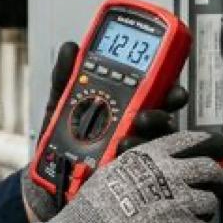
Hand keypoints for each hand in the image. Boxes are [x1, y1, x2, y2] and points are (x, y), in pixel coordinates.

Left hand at [20, 40, 191, 222]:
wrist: (49, 169)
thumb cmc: (64, 132)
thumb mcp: (60, 100)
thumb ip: (65, 75)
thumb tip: (71, 47)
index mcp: (128, 103)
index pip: (158, 93)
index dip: (171, 88)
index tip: (172, 88)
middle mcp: (137, 127)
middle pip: (164, 119)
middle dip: (161, 116)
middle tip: (144, 115)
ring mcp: (134, 151)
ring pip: (154, 144)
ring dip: (143, 141)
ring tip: (124, 139)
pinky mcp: (126, 174)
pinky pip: (138, 169)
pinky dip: (129, 161)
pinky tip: (117, 156)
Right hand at [28, 130, 222, 222]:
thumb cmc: (92, 212)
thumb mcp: (113, 173)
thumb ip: (142, 168)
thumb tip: (163, 170)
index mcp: (151, 156)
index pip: (192, 141)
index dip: (211, 144)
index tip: (222, 149)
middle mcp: (170, 175)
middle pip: (212, 169)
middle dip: (216, 178)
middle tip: (213, 186)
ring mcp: (181, 203)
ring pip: (211, 202)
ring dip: (202, 211)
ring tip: (183, 219)